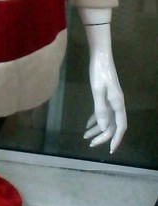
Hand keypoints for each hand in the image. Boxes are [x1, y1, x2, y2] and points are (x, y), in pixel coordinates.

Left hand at [81, 20, 126, 153]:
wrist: (100, 56)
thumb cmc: (99, 72)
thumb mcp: (97, 91)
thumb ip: (100, 110)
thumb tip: (103, 128)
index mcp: (118, 104)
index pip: (120, 127)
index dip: (116, 139)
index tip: (110, 150)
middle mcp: (117, 104)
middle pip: (112, 125)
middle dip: (102, 136)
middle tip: (90, 144)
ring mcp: (112, 99)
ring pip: (106, 119)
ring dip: (97, 128)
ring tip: (86, 137)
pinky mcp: (106, 95)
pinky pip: (102, 111)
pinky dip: (95, 119)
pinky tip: (87, 124)